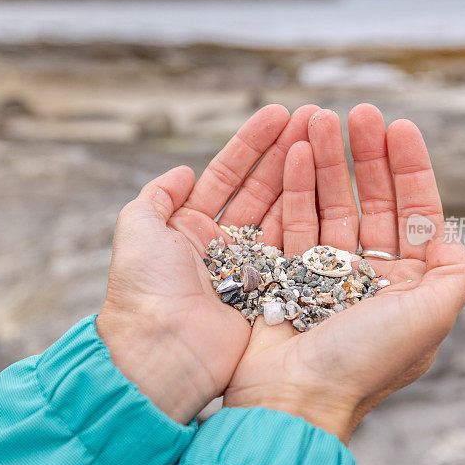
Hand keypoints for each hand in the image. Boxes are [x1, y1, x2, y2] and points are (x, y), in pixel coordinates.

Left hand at [97, 104, 320, 422]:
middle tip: (314, 118)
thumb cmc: (144, 290)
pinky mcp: (271, 292)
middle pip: (258, 189)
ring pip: (279, 212)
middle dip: (284, 152)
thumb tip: (180, 171)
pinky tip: (328, 184)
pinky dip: (308, 215)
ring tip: (324, 138)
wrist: (162, 352)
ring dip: (302, 175)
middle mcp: (221, 247)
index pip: (224, 175)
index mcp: (188, 230)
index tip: (279, 112)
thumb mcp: (136, 230)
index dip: (250, 144)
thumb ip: (154, 196)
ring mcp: (249, 270)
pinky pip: (292, 246)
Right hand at [223, 106, 464, 441]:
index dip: (409, 168)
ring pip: (329, 204)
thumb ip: (456, 274)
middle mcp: (366, 277)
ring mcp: (323, 274)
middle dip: (365, 156)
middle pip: (371, 201)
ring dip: (326, 161)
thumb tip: (452, 238)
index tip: (399, 126)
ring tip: (317, 119)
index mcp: (405, 286)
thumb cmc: (362, 363)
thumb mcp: (431, 318)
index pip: (413, 213)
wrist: (292, 398)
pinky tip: (296, 153)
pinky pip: (292, 221)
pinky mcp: (285, 273)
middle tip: (357, 112)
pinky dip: (294, 187)